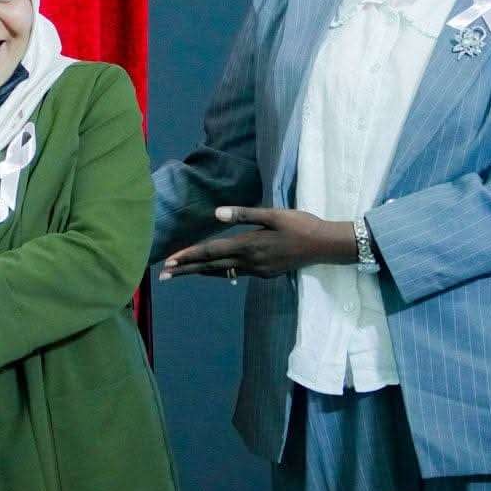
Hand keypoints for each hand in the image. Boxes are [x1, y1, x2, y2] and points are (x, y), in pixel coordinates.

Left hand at [159, 206, 355, 280]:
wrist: (326, 246)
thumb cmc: (300, 225)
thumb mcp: (273, 214)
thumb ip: (243, 214)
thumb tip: (216, 214)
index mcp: (248, 245)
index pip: (210, 252)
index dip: (188, 256)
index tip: (169, 262)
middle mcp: (249, 261)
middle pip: (211, 267)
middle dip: (186, 270)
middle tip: (164, 276)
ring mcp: (258, 270)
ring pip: (222, 272)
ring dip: (201, 273)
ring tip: (182, 274)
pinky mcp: (266, 273)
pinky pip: (237, 273)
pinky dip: (220, 273)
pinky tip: (214, 272)